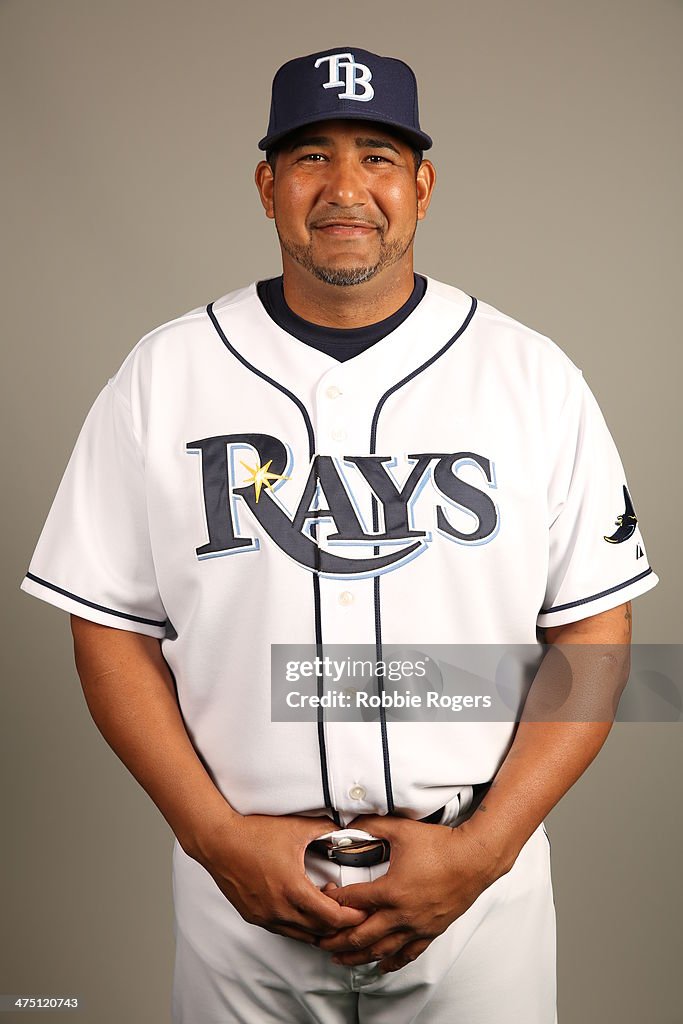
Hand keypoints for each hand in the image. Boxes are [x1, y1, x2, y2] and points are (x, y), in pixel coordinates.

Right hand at [193, 812, 367, 944]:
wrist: (218, 841)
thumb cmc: (254, 833)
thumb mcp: (296, 828)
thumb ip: (325, 829)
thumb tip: (347, 830)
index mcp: (293, 889)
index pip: (331, 918)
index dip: (351, 916)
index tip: (363, 910)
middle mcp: (279, 909)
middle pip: (320, 931)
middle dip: (339, 923)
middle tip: (350, 909)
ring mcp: (265, 916)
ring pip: (301, 935)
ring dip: (318, 926)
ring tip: (327, 906)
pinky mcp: (254, 916)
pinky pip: (284, 929)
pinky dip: (299, 924)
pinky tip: (303, 906)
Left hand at [318, 814, 500, 971]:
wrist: (474, 859)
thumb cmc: (440, 845)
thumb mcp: (402, 830)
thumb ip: (372, 825)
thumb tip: (350, 822)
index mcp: (391, 891)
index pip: (353, 902)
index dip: (334, 901)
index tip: (323, 899)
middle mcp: (401, 915)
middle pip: (360, 935)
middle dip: (336, 940)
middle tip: (319, 942)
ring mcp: (416, 927)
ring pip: (380, 951)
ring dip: (357, 957)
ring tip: (340, 959)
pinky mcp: (430, 932)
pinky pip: (407, 954)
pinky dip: (390, 962)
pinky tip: (380, 966)